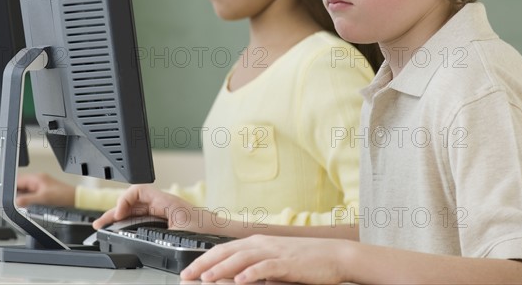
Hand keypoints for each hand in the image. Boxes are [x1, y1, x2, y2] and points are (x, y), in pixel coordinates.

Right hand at [0, 173, 74, 207]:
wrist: (76, 199)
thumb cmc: (64, 195)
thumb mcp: (44, 199)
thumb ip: (28, 200)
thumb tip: (15, 202)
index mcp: (36, 178)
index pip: (14, 181)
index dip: (2, 188)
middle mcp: (36, 180)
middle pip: (16, 186)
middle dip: (5, 193)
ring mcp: (39, 186)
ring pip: (21, 191)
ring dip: (13, 197)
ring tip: (5, 205)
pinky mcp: (42, 191)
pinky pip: (27, 195)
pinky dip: (21, 200)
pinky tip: (19, 207)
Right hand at [92, 184, 214, 230]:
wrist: (223, 232)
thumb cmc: (208, 229)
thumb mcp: (181, 232)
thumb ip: (160, 234)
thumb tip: (144, 240)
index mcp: (165, 201)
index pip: (138, 191)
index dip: (124, 201)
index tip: (118, 215)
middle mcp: (164, 203)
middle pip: (133, 202)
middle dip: (115, 211)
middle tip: (100, 223)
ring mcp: (165, 211)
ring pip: (137, 209)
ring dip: (122, 216)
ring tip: (107, 226)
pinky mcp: (167, 219)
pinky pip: (144, 217)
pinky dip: (132, 221)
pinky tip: (125, 229)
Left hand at [180, 235, 348, 283]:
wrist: (334, 255)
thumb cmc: (305, 260)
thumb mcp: (274, 260)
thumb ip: (255, 266)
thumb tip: (235, 277)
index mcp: (257, 242)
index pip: (223, 249)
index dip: (203, 259)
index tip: (188, 270)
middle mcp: (262, 243)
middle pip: (227, 251)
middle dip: (204, 263)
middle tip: (187, 275)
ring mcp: (274, 251)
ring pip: (242, 258)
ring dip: (222, 268)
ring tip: (206, 279)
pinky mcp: (287, 262)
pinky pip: (266, 267)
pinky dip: (252, 273)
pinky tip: (240, 280)